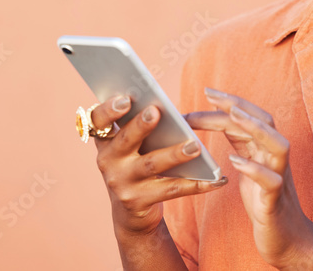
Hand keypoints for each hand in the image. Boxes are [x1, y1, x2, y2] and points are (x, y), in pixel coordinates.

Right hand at [89, 95, 228, 237]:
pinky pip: (171, 189)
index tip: (125, 99)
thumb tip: (164, 107)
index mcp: (106, 141)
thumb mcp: (130, 146)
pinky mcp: (138, 201)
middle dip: (140, 125)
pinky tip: (215, 180)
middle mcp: (108, 161)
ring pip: (151, 164)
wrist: (131, 212)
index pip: (97, 120)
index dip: (108, 110)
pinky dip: (195, 184)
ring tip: (195, 146)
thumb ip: (138, 125)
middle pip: (125, 140)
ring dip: (174, 154)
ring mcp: (121, 183)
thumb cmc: (136, 165)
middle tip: (156, 111)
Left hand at [186, 88, 312, 268]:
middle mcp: (276, 158)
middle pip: (265, 122)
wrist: (287, 239)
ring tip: (233, 117)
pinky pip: (272, 181)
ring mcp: (280, 178)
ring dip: (256, 128)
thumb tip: (218, 117)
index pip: (252, 117)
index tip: (207, 92)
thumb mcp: (249, 166)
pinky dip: (255, 169)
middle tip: (210, 95)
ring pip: (278, 145)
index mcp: (267, 149)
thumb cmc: (264, 201)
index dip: (231, 102)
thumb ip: (240, 142)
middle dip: (239, 105)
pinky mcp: (276, 201)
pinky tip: (235, 161)